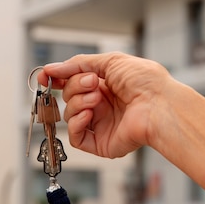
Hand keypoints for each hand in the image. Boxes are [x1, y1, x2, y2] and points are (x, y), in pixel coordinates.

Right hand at [38, 52, 169, 158]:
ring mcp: (100, 124)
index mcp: (104, 84)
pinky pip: (76, 137)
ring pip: (70, 114)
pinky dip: (76, 123)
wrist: (160, 104)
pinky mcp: (101, 142)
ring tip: (98, 98)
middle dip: (75, 86)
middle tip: (93, 82)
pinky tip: (89, 114)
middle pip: (68, 96)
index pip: (71, 82)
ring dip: (78, 103)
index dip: (56, 79)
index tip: (45, 76)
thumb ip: (78, 64)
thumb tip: (51, 68)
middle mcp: (101, 104)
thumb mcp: (110, 61)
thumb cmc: (145, 81)